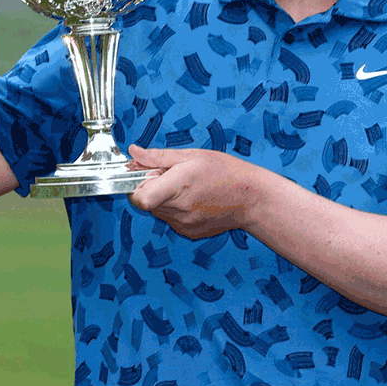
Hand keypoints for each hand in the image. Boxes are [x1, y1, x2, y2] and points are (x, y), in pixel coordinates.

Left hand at [127, 145, 258, 238]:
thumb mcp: (191, 155)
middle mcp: (178, 211)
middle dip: (151, 186)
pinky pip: (171, 219)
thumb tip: (134, 153)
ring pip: (157, 211)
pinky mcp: (188, 232)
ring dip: (163, 198)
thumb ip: (158, 157)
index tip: (144, 173)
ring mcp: (183, 224)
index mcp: (176, 188)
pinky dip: (175, 208)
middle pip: (146, 202)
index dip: (135, 184)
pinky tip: (193, 198)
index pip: (138, 197)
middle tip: (170, 175)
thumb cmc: (226, 173)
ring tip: (185, 186)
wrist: (251, 199)